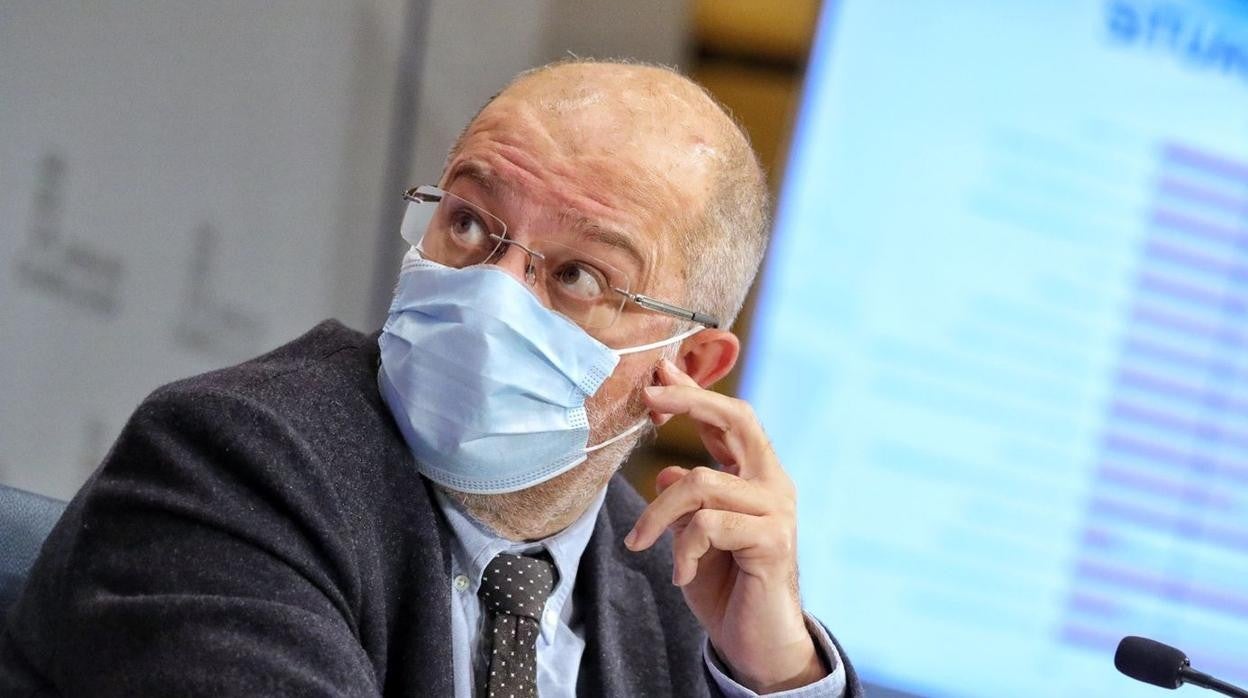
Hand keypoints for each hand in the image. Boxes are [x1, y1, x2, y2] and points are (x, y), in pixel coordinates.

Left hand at [624, 359, 826, 692]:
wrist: (758, 642)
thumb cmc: (726, 586)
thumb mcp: (693, 537)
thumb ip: (686, 503)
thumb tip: (664, 475)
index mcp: (755, 476)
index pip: (728, 420)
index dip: (693, 392)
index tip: (660, 369)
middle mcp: (772, 484)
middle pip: (738, 419)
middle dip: (689, 401)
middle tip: (648, 397)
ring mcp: (776, 510)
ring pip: (701, 483)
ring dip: (657, 516)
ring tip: (640, 544)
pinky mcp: (773, 541)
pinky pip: (708, 525)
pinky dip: (683, 549)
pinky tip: (680, 573)